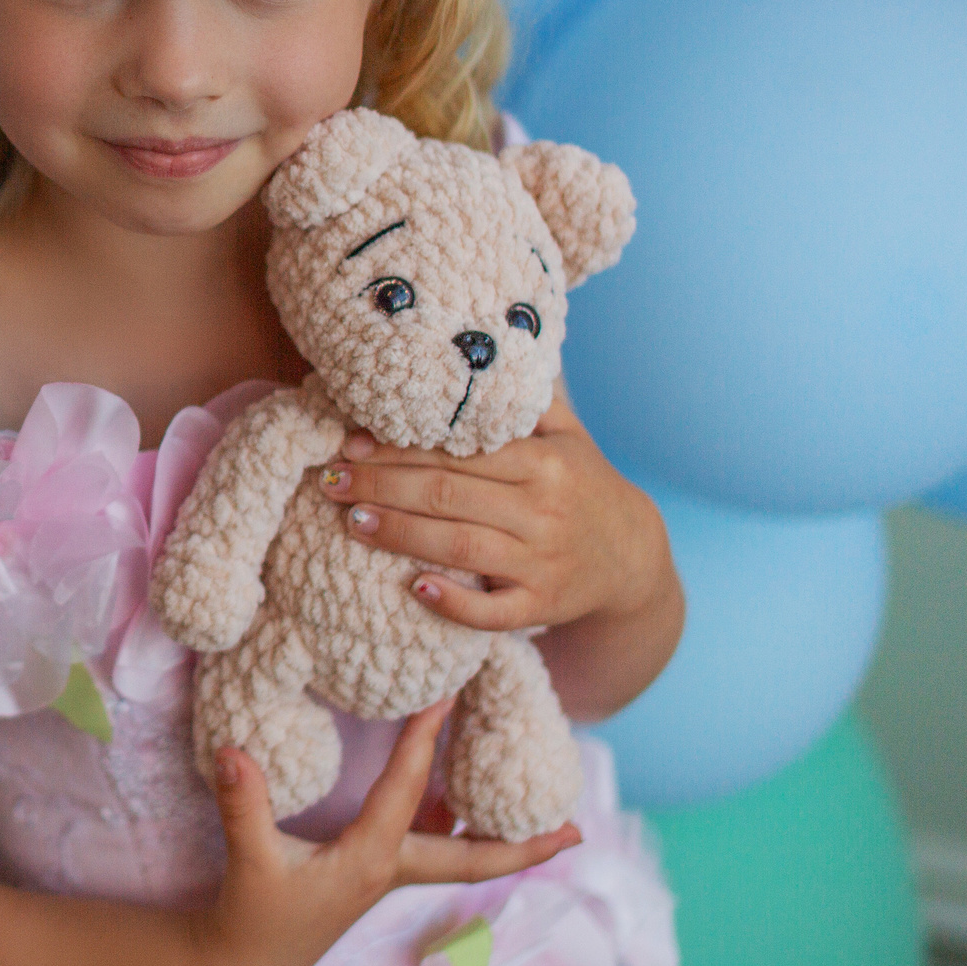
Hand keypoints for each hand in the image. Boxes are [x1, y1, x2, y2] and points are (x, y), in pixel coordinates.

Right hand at [192, 701, 578, 965]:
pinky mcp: (373, 875)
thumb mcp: (250, 860)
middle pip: (476, 857)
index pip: (408, 791)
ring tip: (540, 811)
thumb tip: (233, 751)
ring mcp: (387, 875)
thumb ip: (244, 805)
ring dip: (499, 834)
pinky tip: (461, 801)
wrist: (245, 964)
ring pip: (460, 852)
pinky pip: (432, 847)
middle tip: (577, 832)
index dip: (425, 739)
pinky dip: (455, 825)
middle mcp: (392, 869)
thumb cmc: (253, 916)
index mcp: (370, 860)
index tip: (448, 695)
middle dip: (526, 845)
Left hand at [314, 383, 672, 633]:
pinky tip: (414, 588)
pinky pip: (492, 611)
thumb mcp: (568, 436)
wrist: (635, 557)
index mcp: (543, 462)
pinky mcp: (542, 605)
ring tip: (352, 521)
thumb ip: (523, 402)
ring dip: (399, 534)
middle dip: (381, 486)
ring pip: (459, 546)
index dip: (398, 449)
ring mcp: (542, 561)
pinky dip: (453, 602)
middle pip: (446, 495)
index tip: (349, 444)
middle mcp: (543, 509)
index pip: (457, 452)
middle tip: (331, 481)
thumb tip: (471, 354)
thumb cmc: (583, 486)